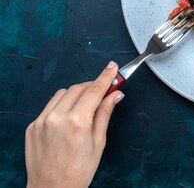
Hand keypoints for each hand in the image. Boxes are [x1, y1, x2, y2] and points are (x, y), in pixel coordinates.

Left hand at [25, 61, 124, 187]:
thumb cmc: (78, 171)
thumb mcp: (99, 142)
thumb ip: (105, 113)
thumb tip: (115, 95)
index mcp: (77, 121)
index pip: (94, 90)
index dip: (106, 77)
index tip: (113, 68)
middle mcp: (57, 117)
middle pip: (78, 88)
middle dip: (92, 86)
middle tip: (104, 90)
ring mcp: (42, 121)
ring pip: (62, 94)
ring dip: (76, 94)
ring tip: (85, 105)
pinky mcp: (32, 126)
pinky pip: (49, 106)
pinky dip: (61, 105)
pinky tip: (69, 117)